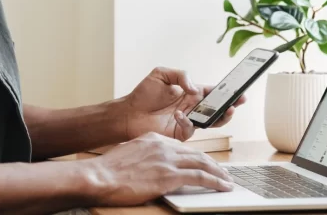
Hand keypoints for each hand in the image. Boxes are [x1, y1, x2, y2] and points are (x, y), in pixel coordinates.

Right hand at [84, 132, 234, 205]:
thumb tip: (150, 167)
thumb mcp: (129, 154)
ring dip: (218, 173)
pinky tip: (223, 187)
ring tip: (227, 181)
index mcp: (153, 138)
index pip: (182, 147)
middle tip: (222, 172)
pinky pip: (200, 177)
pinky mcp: (169, 175)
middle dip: (212, 164)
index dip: (196, 156)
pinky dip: (215, 182)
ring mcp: (167, 159)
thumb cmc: (108, 171)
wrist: (99, 176)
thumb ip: (144, 156)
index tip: (204, 163)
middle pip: (196, 153)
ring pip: (202, 163)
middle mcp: (163, 145)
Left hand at [121, 67, 247, 141]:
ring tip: (228, 110)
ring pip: (212, 122)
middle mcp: (192, 108)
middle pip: (218, 108)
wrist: (128, 112)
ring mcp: (187, 121)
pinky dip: (188, 121)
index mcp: (190, 93)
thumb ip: (181, 75)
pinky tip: (180, 114)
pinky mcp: (179, 133)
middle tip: (240, 101)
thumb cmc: (143, 93)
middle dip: (231, 104)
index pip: (213, 92)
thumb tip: (195, 89)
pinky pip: (191, 129)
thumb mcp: (161, 74)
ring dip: (221, 117)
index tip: (240, 89)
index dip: (227, 91)